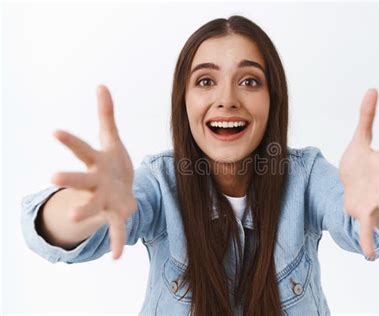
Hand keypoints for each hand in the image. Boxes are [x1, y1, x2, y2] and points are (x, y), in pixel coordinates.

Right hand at [51, 85, 135, 259]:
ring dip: (86, 209)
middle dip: (69, 178)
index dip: (69, 140)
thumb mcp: (111, 139)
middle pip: (81, 179)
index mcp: (96, 162)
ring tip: (77, 216)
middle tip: (52, 177)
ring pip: (94, 204)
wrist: (119, 191)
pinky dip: (115, 241)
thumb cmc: (112, 164)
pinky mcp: (118, 213)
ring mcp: (105, 199)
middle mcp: (96, 182)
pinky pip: (116, 228)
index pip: (81, 149)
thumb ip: (107, 115)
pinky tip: (115, 257)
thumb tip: (102, 85)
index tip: (55, 131)